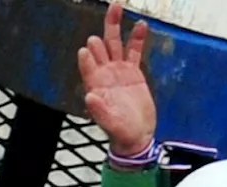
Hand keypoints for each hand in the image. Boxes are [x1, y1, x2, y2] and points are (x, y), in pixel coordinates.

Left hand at [77, 3, 156, 156]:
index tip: (86, 51)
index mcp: (95, 86)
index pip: (88, 68)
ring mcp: (118, 71)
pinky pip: (134, 51)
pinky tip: (140, 24)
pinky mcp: (132, 72)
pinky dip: (137, 38)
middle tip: (105, 18)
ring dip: (115, 26)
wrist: (137, 135)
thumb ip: (100, 112)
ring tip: (116, 7)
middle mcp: (104, 74)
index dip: (87, 59)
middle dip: (101, 35)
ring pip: (115, 43)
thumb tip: (90, 97)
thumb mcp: (111, 125)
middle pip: (100, 48)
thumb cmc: (121, 132)